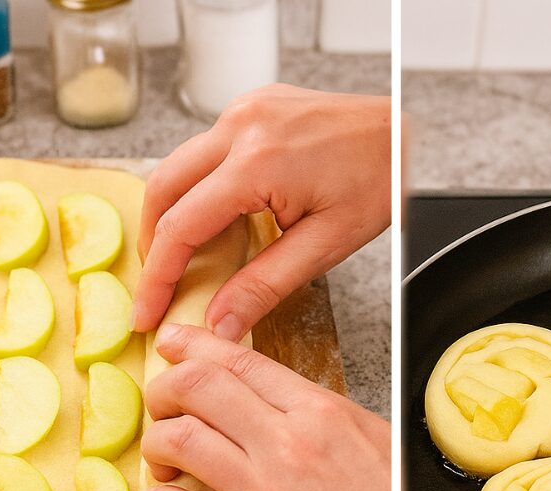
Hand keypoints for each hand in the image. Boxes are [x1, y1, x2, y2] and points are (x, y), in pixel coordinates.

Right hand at [133, 85, 390, 340]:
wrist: (404, 135)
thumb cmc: (377, 183)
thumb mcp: (324, 247)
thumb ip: (265, 285)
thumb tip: (219, 324)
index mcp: (258, 162)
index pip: (181, 227)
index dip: (157, 277)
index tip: (146, 313)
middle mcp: (242, 125)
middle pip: (163, 188)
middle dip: (151, 243)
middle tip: (157, 287)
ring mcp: (244, 110)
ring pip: (178, 165)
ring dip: (170, 214)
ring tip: (180, 260)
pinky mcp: (251, 107)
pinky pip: (204, 151)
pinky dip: (196, 188)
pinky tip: (211, 219)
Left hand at [137, 324, 390, 490]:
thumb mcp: (374, 444)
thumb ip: (323, 419)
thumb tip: (279, 405)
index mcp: (320, 412)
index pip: (238, 361)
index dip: (191, 348)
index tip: (169, 348)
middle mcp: (288, 444)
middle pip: (196, 387)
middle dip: (163, 392)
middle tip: (160, 411)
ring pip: (180, 443)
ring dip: (157, 448)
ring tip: (163, 464)